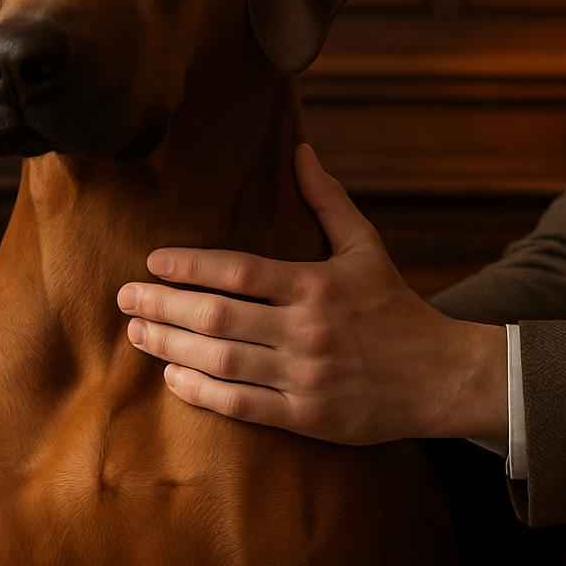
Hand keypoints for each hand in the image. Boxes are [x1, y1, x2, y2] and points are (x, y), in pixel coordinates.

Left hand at [116, 143, 507, 445]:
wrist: (441, 375)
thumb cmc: (396, 307)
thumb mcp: (366, 246)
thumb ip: (328, 200)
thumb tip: (301, 149)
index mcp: (316, 285)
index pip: (239, 270)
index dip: (190, 265)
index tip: (153, 260)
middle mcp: (306, 330)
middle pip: (217, 316)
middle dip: (163, 305)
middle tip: (124, 297)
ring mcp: (305, 375)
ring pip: (221, 361)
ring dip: (171, 346)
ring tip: (137, 332)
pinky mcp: (307, 415)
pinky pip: (242, 405)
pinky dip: (201, 391)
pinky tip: (172, 376)